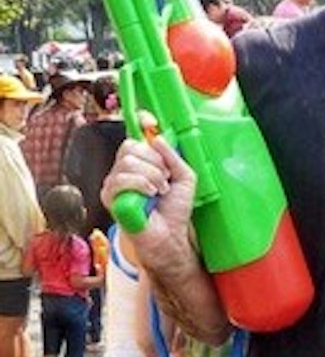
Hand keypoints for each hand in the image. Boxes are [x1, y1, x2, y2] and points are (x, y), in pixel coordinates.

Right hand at [101, 136, 197, 274]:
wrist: (170, 236)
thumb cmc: (174, 211)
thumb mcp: (184, 178)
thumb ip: (173, 156)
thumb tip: (157, 137)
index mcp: (140, 164)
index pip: (134, 139)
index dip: (141, 127)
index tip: (148, 120)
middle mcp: (124, 171)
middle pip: (131, 147)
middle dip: (155, 162)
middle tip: (165, 179)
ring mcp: (114, 183)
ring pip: (128, 162)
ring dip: (152, 175)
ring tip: (160, 191)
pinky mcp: (109, 197)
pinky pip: (120, 179)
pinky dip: (141, 184)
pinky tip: (150, 195)